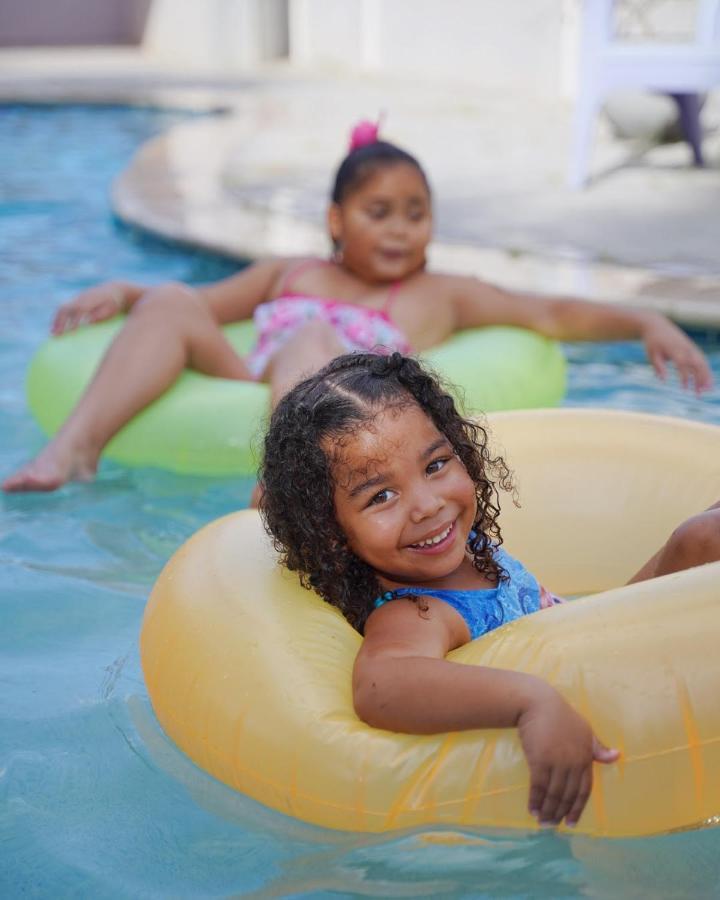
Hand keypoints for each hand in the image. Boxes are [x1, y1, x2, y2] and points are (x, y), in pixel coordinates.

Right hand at [51, 282, 127, 334]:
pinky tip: (58, 328)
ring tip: (53, 333)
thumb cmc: (114, 303)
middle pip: (66, 308)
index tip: (71, 331)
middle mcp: (81, 298)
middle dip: (60, 321)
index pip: (79, 310)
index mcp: (90, 300)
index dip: (74, 320)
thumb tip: (88, 321)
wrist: (114, 289)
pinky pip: (64, 308)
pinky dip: (59, 318)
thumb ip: (101, 314)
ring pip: (62, 308)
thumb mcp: (111, 309)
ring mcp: (77, 298)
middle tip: (56, 335)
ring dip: (56, 320)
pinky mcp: (75, 300)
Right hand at [517, 687, 618, 827]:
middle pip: (568, 795)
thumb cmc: (560, 715)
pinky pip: (539, 786)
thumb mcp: (585, 730)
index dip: (578, 808)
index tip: (571, 822)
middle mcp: (573, 762)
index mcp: (586, 756)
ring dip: (548, 810)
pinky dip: (536, 800)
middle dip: (561, 812)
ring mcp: (557, 762)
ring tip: (542, 821)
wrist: (537, 702)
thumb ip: (597, 747)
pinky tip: (532, 809)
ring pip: (554, 793)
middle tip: (553, 825)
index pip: (584, 789)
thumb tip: (618, 756)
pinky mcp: (540, 760)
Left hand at [641, 315, 712, 393]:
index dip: (685, 376)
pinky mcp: (692, 347)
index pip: (683, 364)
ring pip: (702, 362)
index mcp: (674, 349)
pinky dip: (705, 370)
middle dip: (700, 379)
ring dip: (705, 376)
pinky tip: (706, 381)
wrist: (656, 325)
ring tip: (706, 390)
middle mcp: (685, 347)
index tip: (684, 388)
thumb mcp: (652, 354)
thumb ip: (658, 367)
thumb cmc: (653, 342)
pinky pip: (701, 359)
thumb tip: (663, 380)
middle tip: (700, 394)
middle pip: (697, 364)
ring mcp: (690, 346)